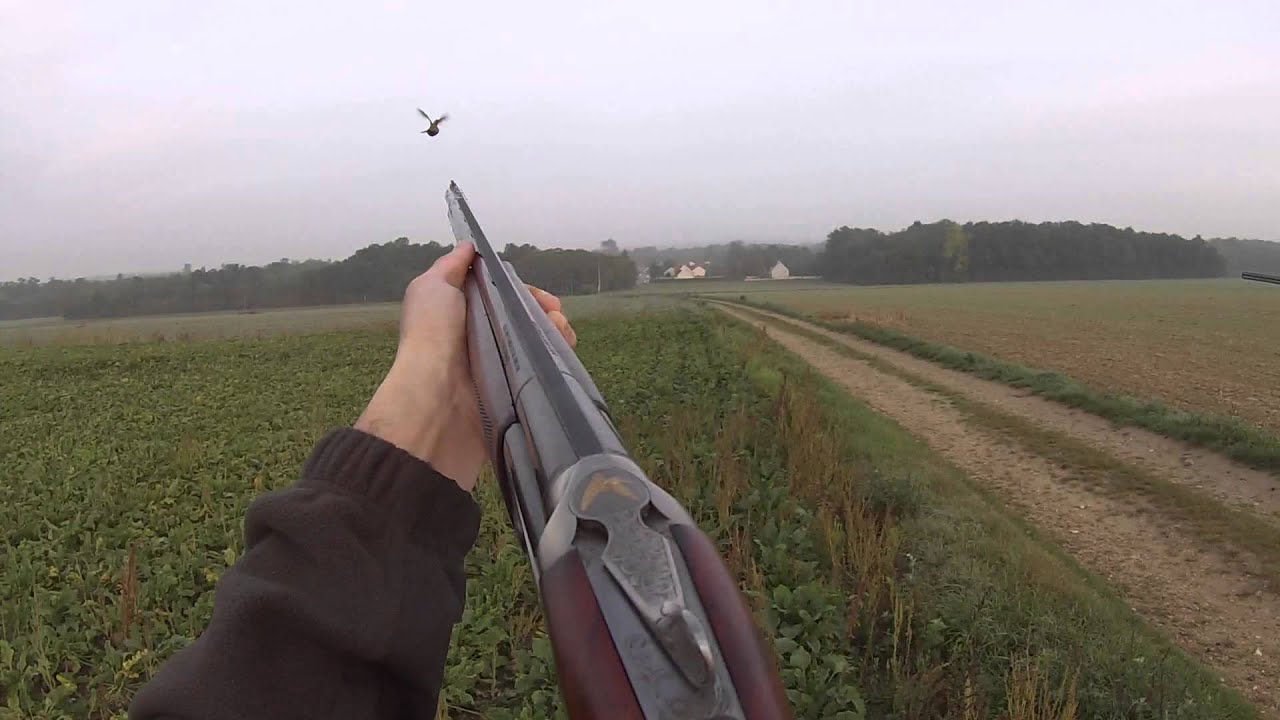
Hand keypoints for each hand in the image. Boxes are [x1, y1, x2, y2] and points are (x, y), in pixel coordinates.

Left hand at [355, 243, 575, 490]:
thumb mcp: (431, 287)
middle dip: (546, 313)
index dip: (526, 294)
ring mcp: (498, 367)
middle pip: (525, 320)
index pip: (504, 298)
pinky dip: (556, 359)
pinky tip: (563, 350)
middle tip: (556, 316)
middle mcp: (482, 339)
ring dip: (556, 333)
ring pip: (537, 344)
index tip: (545, 298)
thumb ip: (451, 266)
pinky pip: (541, 372)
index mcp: (463, 315)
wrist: (436, 396)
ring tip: (562, 332)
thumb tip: (469, 246)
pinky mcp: (510, 392)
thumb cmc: (432, 335)